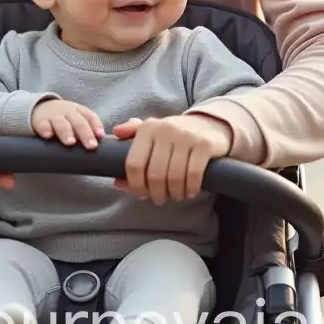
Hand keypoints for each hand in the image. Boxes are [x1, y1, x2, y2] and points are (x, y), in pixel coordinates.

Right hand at [31, 99, 104, 148]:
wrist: (38, 108)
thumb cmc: (63, 120)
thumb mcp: (75, 120)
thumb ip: (85, 132)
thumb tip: (100, 151)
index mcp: (78, 111)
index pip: (90, 116)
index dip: (96, 125)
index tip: (100, 136)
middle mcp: (67, 111)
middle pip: (78, 121)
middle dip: (85, 133)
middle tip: (91, 146)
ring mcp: (53, 115)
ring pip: (61, 123)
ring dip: (67, 131)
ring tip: (71, 142)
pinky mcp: (39, 121)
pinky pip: (42, 124)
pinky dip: (45, 129)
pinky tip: (48, 135)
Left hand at [112, 114, 232, 203]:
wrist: (209, 124)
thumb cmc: (174, 137)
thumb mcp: (151, 136)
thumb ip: (130, 159)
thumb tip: (114, 179)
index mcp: (148, 128)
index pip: (134, 163)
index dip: (136, 185)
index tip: (142, 194)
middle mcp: (165, 129)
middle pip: (155, 174)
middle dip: (157, 193)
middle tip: (160, 199)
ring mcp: (186, 136)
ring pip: (174, 177)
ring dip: (175, 193)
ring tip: (176, 195)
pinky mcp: (204, 144)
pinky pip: (194, 174)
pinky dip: (191, 188)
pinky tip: (190, 191)